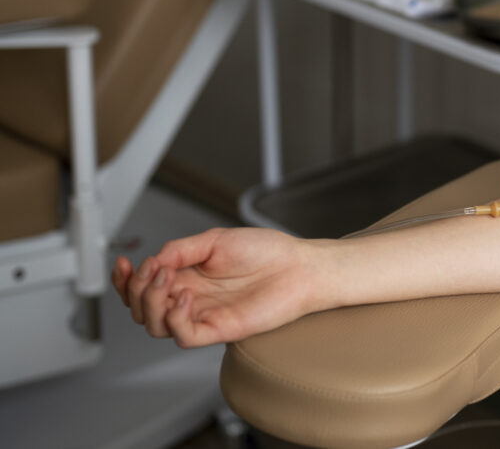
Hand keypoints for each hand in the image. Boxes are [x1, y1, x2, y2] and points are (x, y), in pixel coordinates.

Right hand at [111, 227, 324, 347]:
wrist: (300, 267)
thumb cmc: (267, 252)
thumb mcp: (215, 240)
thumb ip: (179, 249)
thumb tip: (151, 261)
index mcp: (188, 276)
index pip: (143, 287)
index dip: (125, 279)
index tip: (122, 263)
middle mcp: (191, 297)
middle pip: (141, 309)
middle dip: (135, 290)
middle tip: (154, 271)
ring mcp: (203, 315)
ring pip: (154, 325)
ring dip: (151, 302)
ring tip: (168, 281)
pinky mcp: (219, 329)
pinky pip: (183, 336)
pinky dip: (175, 318)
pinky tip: (186, 297)